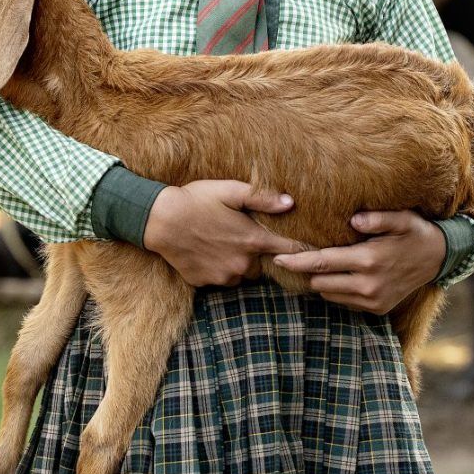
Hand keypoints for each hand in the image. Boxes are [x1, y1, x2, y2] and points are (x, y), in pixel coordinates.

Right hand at [144, 180, 308, 285]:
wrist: (160, 220)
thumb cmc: (196, 200)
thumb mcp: (230, 191)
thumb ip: (262, 198)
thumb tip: (290, 203)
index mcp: (253, 241)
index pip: (290, 250)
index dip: (302, 249)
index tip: (314, 251)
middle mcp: (242, 264)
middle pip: (262, 264)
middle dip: (257, 253)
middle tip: (240, 235)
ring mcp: (223, 276)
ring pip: (241, 273)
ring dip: (237, 262)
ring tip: (221, 243)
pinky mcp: (205, 283)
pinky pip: (219, 279)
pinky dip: (217, 269)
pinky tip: (205, 252)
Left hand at [273, 210, 446, 314]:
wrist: (440, 259)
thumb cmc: (416, 232)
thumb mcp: (401, 219)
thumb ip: (378, 218)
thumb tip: (354, 220)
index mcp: (369, 261)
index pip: (322, 263)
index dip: (297, 262)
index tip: (276, 259)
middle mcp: (368, 286)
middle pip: (320, 283)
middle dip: (308, 271)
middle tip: (300, 255)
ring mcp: (372, 301)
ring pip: (329, 295)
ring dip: (323, 281)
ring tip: (324, 264)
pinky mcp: (376, 309)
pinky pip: (344, 302)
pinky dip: (338, 290)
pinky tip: (344, 274)